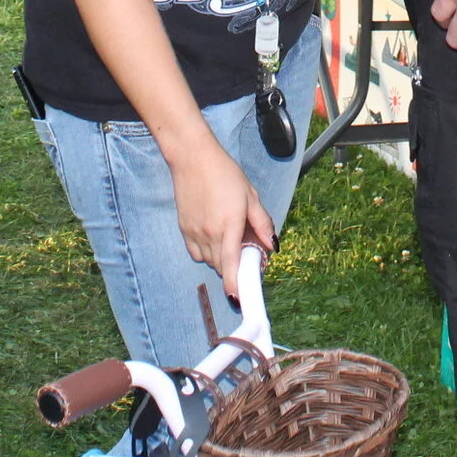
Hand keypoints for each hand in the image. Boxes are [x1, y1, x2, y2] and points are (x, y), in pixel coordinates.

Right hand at [168, 135, 276, 296]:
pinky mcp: (184, 229)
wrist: (193, 159)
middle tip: (246, 249)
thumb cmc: (225, 174)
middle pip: (223, 265)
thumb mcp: (250, 196)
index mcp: (229, 225)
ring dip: (221, 258)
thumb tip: (272, 245)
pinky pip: (196, 252)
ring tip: (229, 237)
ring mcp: (194, 233)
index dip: (234, 284)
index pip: (230, 264)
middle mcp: (209, 233)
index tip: (237, 297)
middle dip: (235, 264)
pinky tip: (213, 235)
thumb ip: (262, 223)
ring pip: (209, 260)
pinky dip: (206, 252)